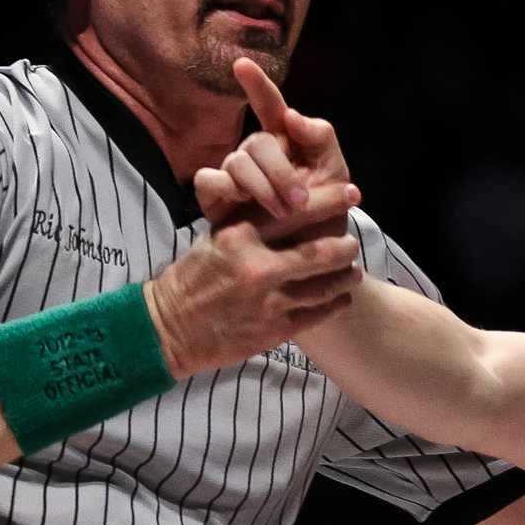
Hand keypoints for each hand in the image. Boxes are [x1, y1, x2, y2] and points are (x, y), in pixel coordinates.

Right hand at [154, 61, 366, 376]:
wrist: (169, 329)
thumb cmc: (193, 277)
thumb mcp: (214, 238)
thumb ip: (250, 220)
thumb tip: (290, 198)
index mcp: (239, 236)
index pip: (294, 211)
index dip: (328, 201)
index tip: (349, 193)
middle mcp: (256, 267)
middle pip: (320, 252)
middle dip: (346, 245)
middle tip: (355, 241)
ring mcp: (267, 302)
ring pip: (325, 286)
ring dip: (344, 277)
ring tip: (353, 271)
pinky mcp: (273, 330)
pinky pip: (317, 314)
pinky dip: (334, 303)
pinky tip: (341, 297)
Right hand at [197, 58, 358, 238]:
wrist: (309, 266)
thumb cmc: (324, 219)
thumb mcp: (335, 180)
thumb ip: (322, 142)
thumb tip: (291, 116)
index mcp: (288, 144)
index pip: (270, 107)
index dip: (257, 85)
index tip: (241, 65)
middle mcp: (258, 156)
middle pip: (257, 141)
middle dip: (280, 170)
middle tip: (299, 201)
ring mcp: (234, 177)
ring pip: (236, 161)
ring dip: (262, 186)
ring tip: (284, 212)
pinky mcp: (216, 199)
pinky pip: (209, 180)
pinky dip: (227, 189)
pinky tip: (244, 205)